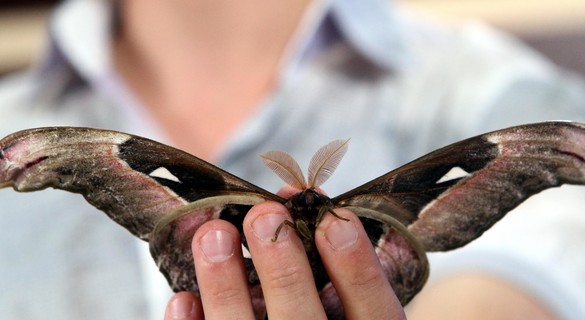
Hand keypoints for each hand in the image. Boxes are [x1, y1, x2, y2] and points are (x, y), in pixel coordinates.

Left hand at [164, 187, 406, 319]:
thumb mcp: (345, 303)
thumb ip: (330, 262)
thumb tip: (289, 199)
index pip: (372, 308)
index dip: (357, 265)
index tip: (335, 219)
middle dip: (282, 266)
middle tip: (264, 216)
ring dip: (226, 284)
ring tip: (213, 234)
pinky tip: (184, 299)